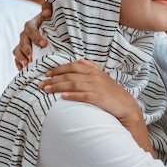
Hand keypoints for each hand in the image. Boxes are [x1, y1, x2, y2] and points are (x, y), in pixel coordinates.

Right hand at [13, 2, 51, 69]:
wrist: (51, 29)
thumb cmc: (51, 20)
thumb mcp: (51, 12)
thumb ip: (48, 8)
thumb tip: (47, 12)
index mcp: (32, 24)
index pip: (30, 29)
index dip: (36, 37)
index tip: (44, 44)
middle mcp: (25, 34)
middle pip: (22, 41)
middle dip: (27, 50)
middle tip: (32, 58)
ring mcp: (23, 44)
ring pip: (17, 50)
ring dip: (21, 58)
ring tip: (27, 65)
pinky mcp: (23, 52)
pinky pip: (17, 58)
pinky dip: (18, 64)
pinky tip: (22, 70)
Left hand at [40, 59, 154, 156]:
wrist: (125, 106)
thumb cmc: (112, 92)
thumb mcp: (103, 77)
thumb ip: (92, 68)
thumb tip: (82, 60)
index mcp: (93, 71)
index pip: (72, 66)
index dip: (58, 68)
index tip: (46, 72)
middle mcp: (94, 77)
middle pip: (70, 75)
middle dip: (53, 78)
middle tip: (41, 83)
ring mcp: (96, 87)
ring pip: (73, 84)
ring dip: (58, 86)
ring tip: (46, 89)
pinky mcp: (99, 98)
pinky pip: (83, 96)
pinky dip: (72, 95)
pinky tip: (62, 97)